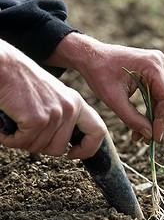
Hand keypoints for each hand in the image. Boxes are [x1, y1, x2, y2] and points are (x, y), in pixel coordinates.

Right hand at [0, 40, 106, 158]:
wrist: (4, 65)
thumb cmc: (21, 81)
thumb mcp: (52, 96)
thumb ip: (63, 116)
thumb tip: (63, 145)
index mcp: (76, 102)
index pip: (98, 132)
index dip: (87, 149)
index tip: (72, 154)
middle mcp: (70, 108)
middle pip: (59, 149)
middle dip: (39, 146)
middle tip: (25, 132)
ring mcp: (55, 114)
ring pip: (38, 147)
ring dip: (21, 140)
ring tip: (15, 121)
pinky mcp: (38, 119)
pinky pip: (22, 142)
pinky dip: (9, 138)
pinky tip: (6, 123)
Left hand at [47, 34, 163, 142]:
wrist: (89, 56)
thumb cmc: (98, 73)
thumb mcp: (113, 99)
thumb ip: (132, 118)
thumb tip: (149, 135)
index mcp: (152, 65)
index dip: (163, 120)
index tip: (155, 138)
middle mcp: (159, 63)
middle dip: (158, 121)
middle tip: (148, 140)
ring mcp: (157, 66)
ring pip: (163, 99)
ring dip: (153, 118)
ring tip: (141, 136)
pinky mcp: (153, 72)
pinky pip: (156, 94)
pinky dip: (149, 110)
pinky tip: (141, 125)